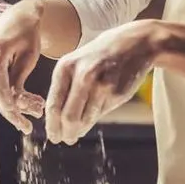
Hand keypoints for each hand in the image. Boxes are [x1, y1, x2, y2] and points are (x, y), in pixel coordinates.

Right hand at [0, 0, 48, 132]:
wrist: (20, 13)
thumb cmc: (29, 33)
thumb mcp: (29, 57)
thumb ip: (19, 81)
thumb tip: (14, 106)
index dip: (11, 109)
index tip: (23, 123)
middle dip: (10, 111)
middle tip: (27, 126)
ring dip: (8, 104)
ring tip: (28, 115)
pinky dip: (3, 92)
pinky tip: (19, 102)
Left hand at [46, 19, 162, 144]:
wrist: (133, 43)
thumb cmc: (98, 56)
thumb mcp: (76, 64)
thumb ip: (65, 88)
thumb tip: (56, 120)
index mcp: (65, 67)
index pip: (53, 105)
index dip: (51, 125)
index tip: (53, 136)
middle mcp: (82, 76)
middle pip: (68, 117)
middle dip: (65, 133)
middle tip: (65, 139)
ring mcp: (101, 85)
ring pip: (85, 119)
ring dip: (79, 130)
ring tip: (75, 134)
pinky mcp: (117, 93)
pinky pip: (100, 114)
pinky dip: (93, 120)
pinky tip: (90, 118)